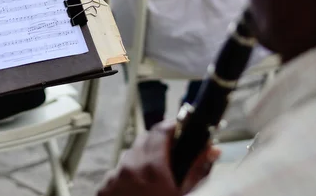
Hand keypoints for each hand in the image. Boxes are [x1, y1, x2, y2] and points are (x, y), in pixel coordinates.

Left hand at [97, 121, 220, 195]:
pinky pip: (116, 173)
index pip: (160, 130)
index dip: (172, 126)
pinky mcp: (103, 189)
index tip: (180, 128)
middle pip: (144, 140)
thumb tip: (212, 149)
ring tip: (155, 177)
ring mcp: (113, 178)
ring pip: (129, 156)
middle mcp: (129, 167)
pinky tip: (139, 190)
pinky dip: (127, 176)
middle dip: (158, 143)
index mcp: (152, 167)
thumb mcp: (187, 194)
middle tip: (171, 153)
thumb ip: (198, 170)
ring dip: (142, 160)